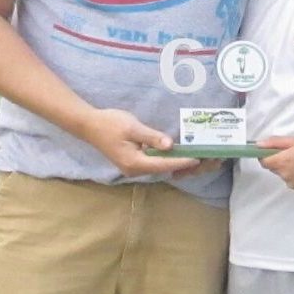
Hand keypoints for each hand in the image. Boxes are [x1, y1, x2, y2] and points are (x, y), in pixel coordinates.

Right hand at [83, 108, 201, 178]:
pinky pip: (155, 164)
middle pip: (164, 170)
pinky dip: (168, 160)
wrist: (89, 125)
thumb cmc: (110, 123)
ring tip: (196, 157)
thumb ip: (151, 137)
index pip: (163, 164)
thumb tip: (170, 145)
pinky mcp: (134, 163)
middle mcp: (135, 170)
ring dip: (177, 164)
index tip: (198, 158)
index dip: (181, 161)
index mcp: (135, 163)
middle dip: (183, 165)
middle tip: (203, 159)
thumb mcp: (132, 127)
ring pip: (160, 168)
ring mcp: (134, 168)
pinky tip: (179, 154)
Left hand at [259, 136, 293, 192]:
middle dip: (279, 160)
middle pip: (273, 168)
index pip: (263, 162)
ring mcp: (292, 184)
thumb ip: (274, 142)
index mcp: (282, 162)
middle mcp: (285, 176)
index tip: (270, 150)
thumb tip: (259, 145)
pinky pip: (292, 181)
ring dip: (288, 168)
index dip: (265, 155)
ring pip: (283, 175)